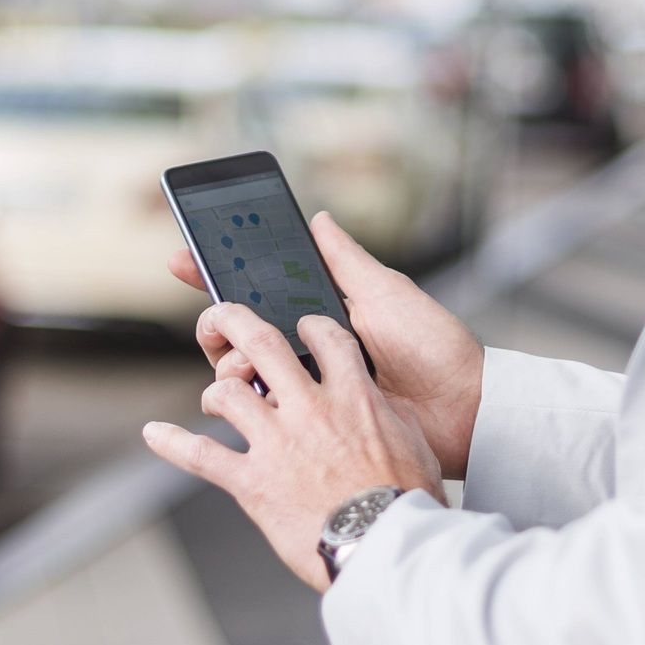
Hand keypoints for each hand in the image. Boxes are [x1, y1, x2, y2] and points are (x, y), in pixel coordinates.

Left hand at [142, 308, 441, 589]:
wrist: (385, 545)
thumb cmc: (406, 503)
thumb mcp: (413, 445)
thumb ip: (387, 418)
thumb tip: (380, 409)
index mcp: (353, 396)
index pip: (328, 338)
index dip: (311, 325)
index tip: (303, 326)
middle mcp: (309, 409)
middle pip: (263, 345)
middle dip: (235, 322)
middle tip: (222, 316)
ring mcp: (277, 443)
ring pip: (228, 393)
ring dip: (216, 390)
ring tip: (213, 396)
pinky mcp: (252, 482)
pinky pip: (202, 455)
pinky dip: (173, 444)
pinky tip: (154, 434)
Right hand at [169, 211, 484, 477]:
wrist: (461, 410)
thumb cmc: (433, 347)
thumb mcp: (386, 293)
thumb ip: (345, 260)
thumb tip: (317, 217)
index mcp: (325, 315)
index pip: (262, 289)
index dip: (220, 273)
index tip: (184, 258)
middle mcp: (311, 350)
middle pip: (242, 333)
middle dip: (216, 324)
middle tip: (216, 323)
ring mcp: (308, 389)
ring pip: (244, 372)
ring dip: (231, 362)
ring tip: (245, 364)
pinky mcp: (311, 426)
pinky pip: (265, 412)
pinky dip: (248, 401)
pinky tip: (249, 393)